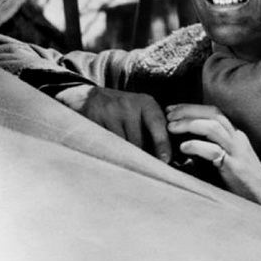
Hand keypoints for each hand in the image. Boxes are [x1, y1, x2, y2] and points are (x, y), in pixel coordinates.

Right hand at [56, 84, 170, 161]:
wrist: (95, 96)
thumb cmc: (126, 109)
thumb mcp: (144, 111)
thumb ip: (157, 127)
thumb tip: (166, 156)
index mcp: (145, 103)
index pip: (157, 125)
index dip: (162, 144)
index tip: (165, 160)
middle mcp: (128, 105)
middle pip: (138, 141)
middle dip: (141, 156)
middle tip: (143, 164)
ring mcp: (109, 112)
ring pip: (120, 145)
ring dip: (124, 155)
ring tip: (125, 157)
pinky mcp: (93, 119)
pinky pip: (104, 144)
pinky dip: (109, 151)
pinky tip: (110, 149)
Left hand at [166, 103, 260, 205]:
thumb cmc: (245, 183)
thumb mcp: (231, 159)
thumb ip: (215, 148)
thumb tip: (188, 144)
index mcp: (236, 135)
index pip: (214, 112)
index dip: (193, 107)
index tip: (173, 109)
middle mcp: (238, 139)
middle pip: (213, 114)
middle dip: (188, 110)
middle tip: (168, 113)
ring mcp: (237, 152)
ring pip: (213, 127)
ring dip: (189, 124)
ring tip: (171, 127)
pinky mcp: (234, 166)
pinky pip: (214, 151)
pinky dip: (196, 146)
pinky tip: (183, 148)